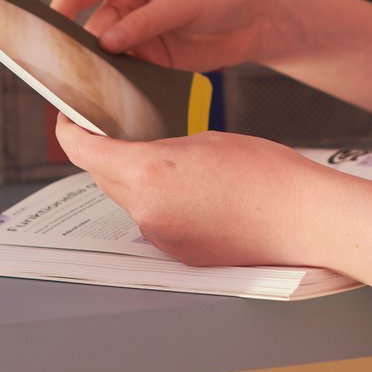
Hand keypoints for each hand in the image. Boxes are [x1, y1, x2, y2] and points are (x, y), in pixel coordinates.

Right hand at [50, 0, 291, 72]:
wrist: (260, 17)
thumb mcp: (181, 2)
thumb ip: (144, 22)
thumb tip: (107, 43)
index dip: (58, 11)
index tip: (47, 34)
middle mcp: (125, 7)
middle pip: (87, 31)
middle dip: (79, 53)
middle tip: (72, 75)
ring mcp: (137, 36)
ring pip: (105, 58)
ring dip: (101, 74)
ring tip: (95, 91)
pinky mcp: (153, 61)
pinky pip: (128, 75)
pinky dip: (121, 87)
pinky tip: (119, 99)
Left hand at [52, 117, 336, 268]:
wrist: (302, 220)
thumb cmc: (267, 174)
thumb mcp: (205, 141)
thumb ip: (161, 148)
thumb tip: (140, 154)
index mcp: (149, 174)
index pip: (84, 152)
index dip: (70, 131)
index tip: (69, 117)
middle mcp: (146, 211)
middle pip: (101, 177)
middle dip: (102, 153)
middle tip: (113, 130)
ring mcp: (161, 237)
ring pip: (127, 201)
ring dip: (132, 179)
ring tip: (163, 160)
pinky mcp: (178, 254)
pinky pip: (152, 221)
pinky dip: (158, 202)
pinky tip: (188, 190)